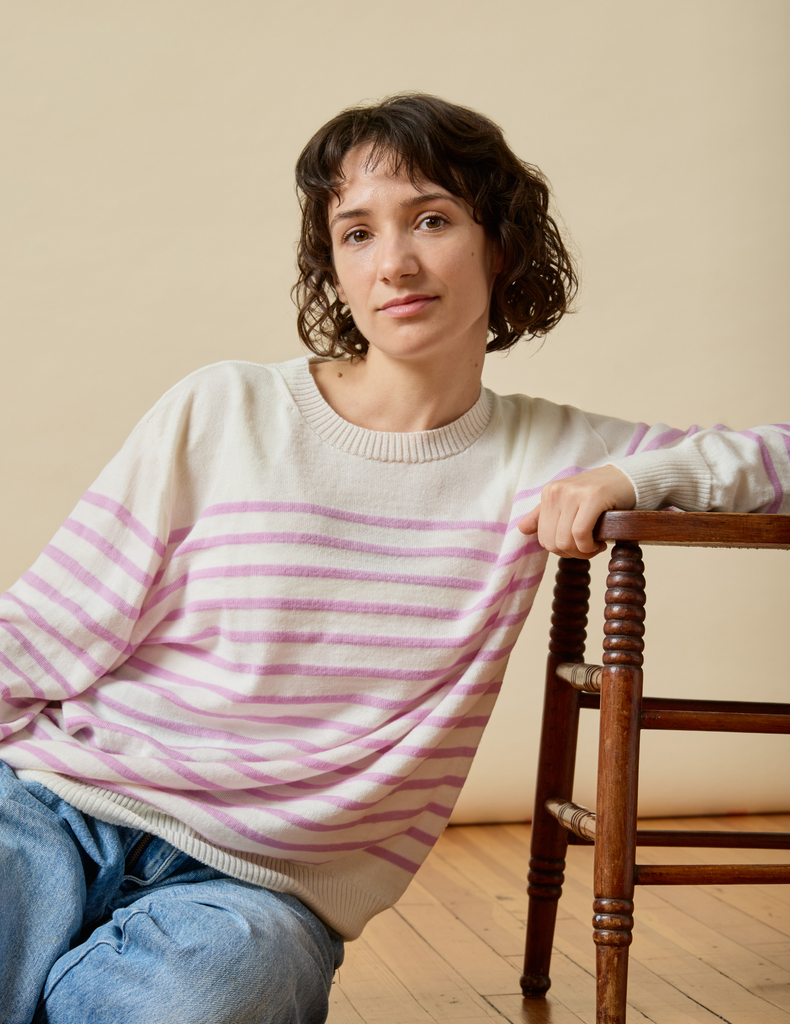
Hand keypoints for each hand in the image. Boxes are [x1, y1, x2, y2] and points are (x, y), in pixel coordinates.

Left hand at [518, 465, 635, 557]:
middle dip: (571, 553)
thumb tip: (521, 528)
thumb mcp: (568, 503)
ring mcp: (573, 493)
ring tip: (595, 545)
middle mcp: (557, 491)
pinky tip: (600, 543)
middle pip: (553, 542)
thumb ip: (544, 515)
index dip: (560, 550)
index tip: (577, 547)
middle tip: (588, 548)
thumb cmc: (598, 496)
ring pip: (566, 540)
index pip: (543, 537)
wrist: (626, 479)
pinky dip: (589, 546)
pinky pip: (580, 533)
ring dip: (583, 552)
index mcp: (548, 493)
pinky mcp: (592, 497)